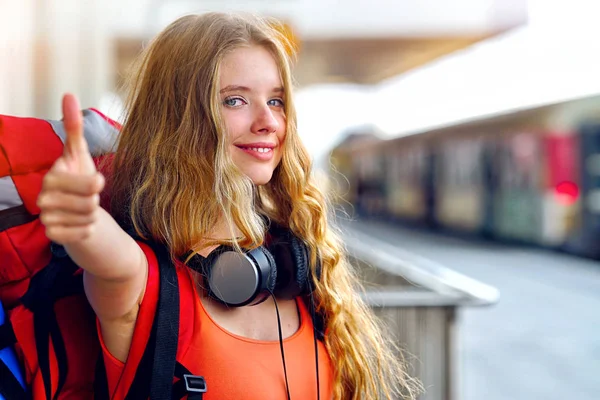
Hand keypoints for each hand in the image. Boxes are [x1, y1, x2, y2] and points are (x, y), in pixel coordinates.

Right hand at [37, 94, 105, 243]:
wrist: (74, 208)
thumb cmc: (78, 177)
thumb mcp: (79, 153)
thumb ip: (74, 127)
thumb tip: (68, 94)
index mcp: (52, 175)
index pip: (91, 184)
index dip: (98, 184)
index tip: (97, 181)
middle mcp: (44, 197)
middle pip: (91, 203)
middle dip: (95, 200)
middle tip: (88, 197)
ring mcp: (46, 217)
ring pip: (88, 218)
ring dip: (93, 214)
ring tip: (84, 208)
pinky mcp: (52, 234)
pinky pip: (82, 234)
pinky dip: (88, 229)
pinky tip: (81, 223)